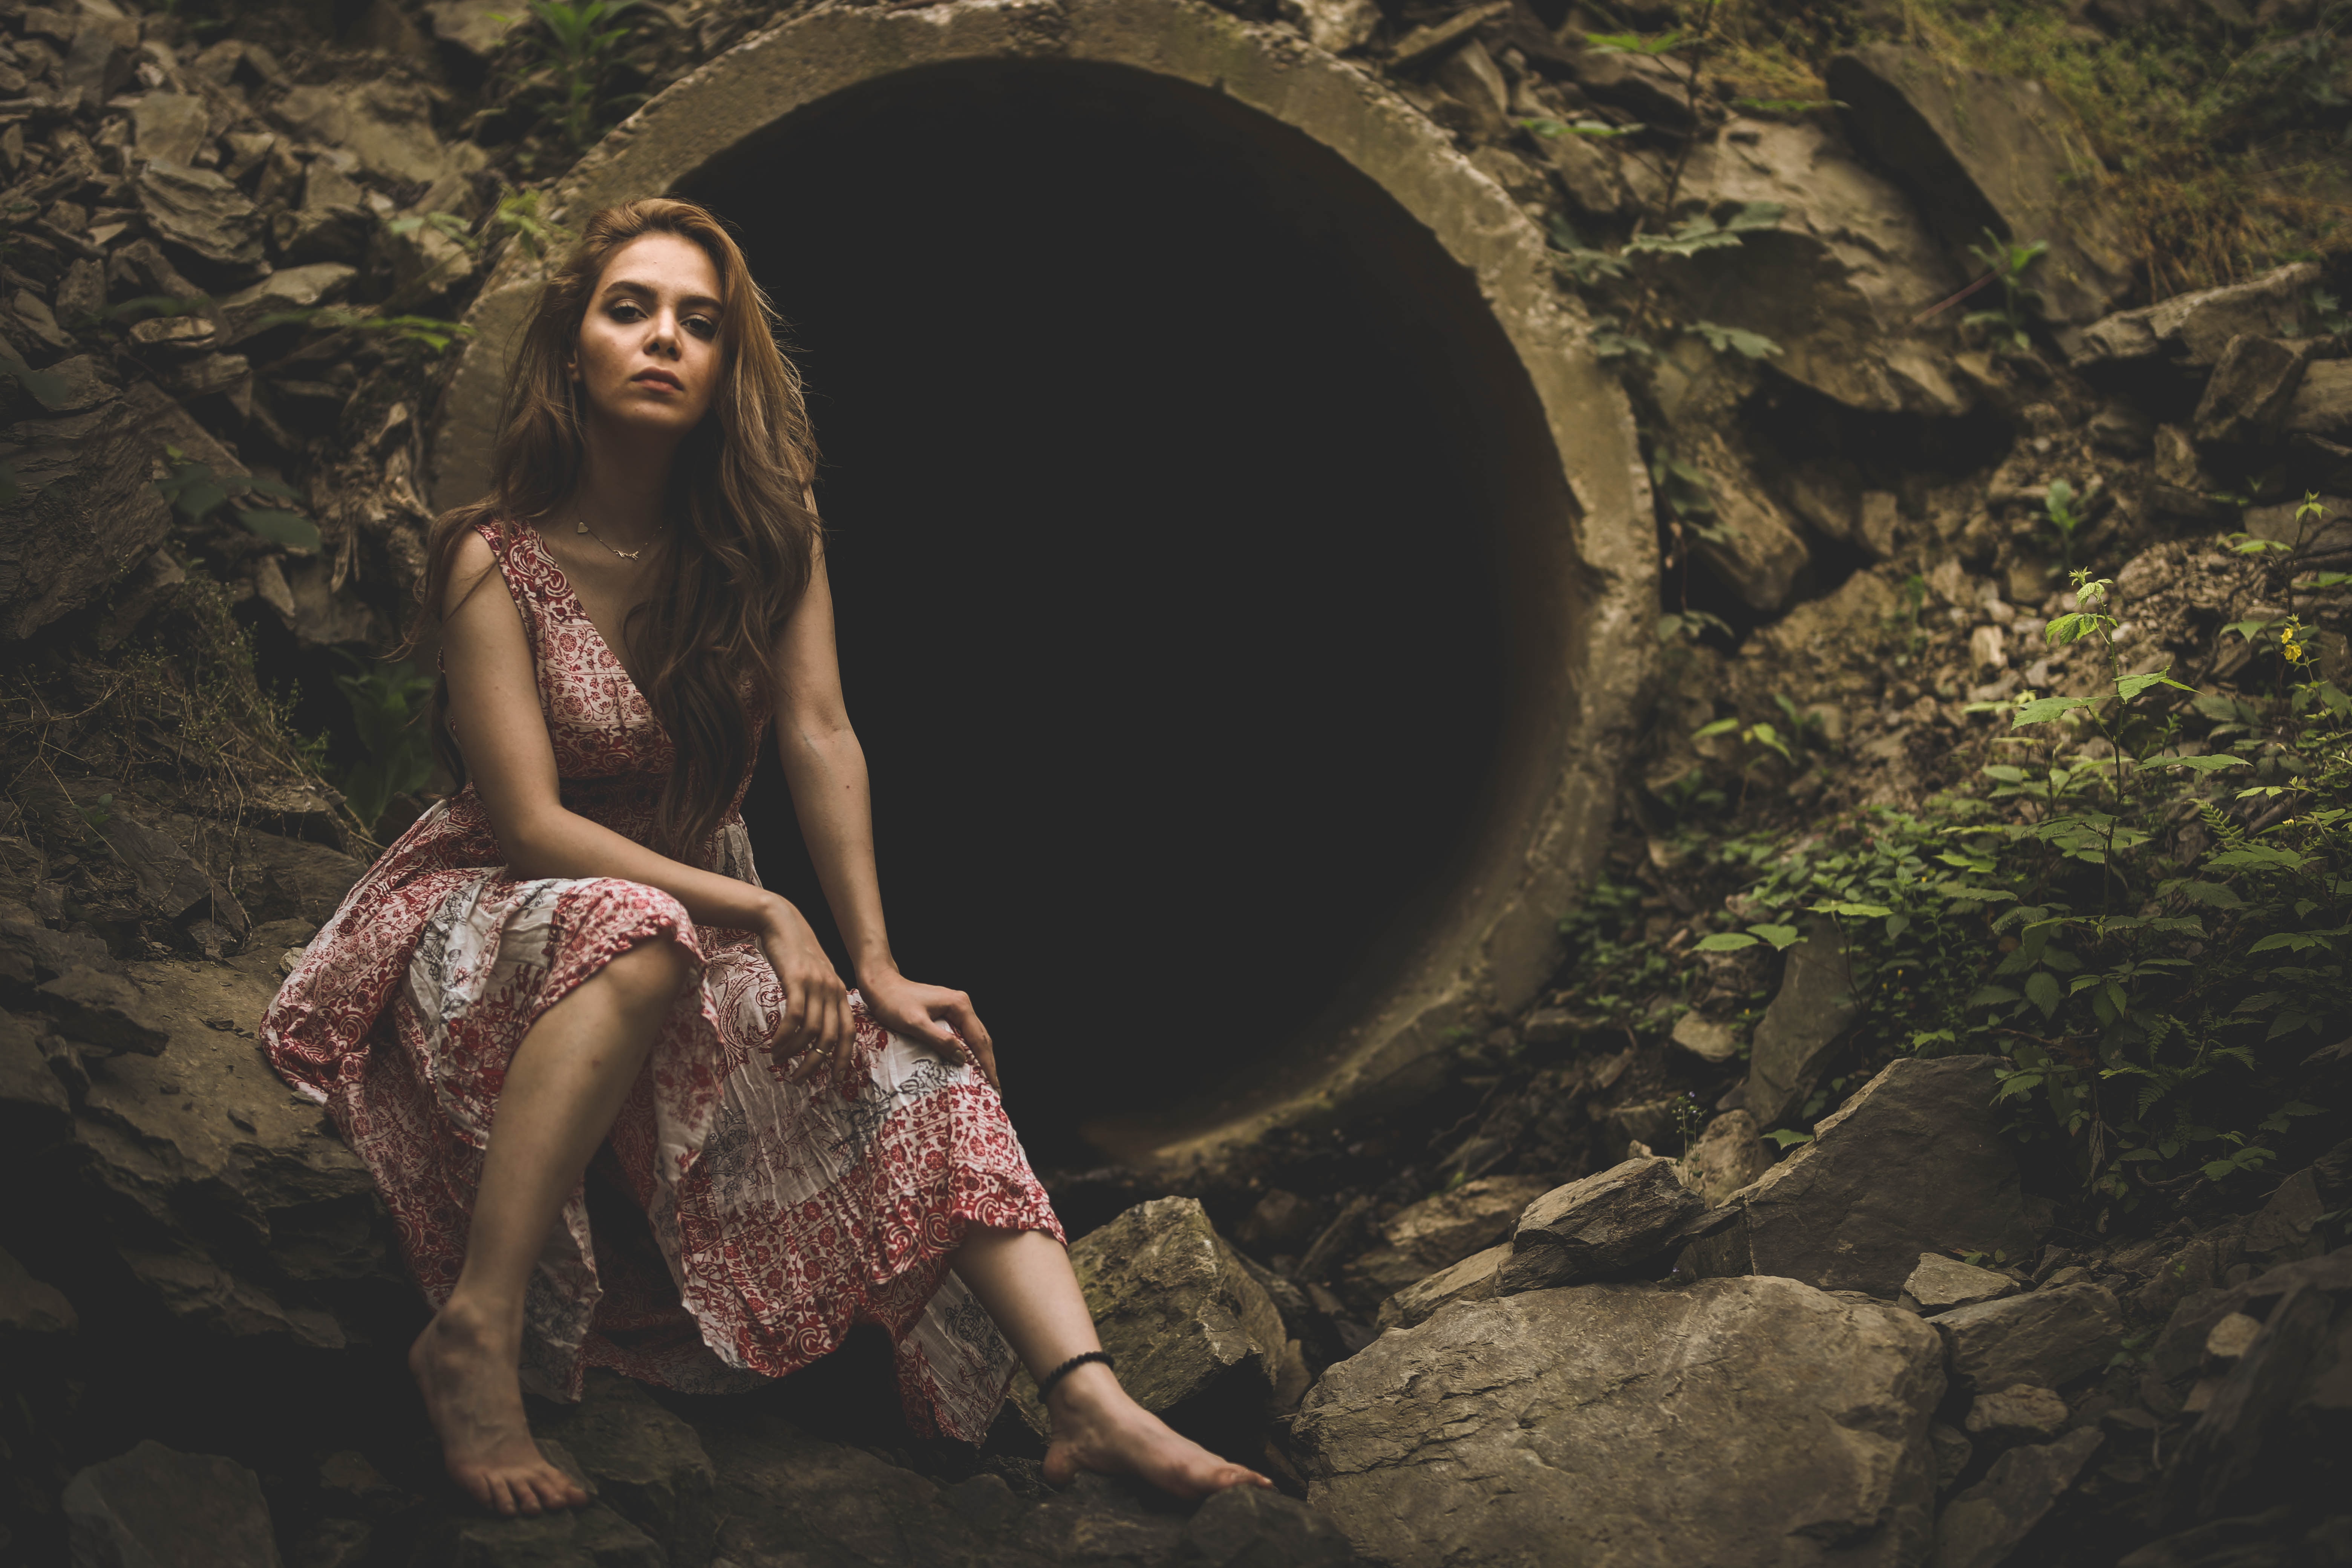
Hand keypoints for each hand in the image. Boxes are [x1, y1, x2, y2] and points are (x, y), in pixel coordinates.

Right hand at [758, 902, 851, 1083]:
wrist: (781, 921)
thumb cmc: (795, 952)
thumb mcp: (814, 977)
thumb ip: (819, 999)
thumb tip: (813, 1030)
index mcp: (839, 993)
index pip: (848, 1033)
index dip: (842, 1058)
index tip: (834, 1079)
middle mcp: (832, 991)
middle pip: (830, 1038)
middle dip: (815, 1064)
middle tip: (798, 1079)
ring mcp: (816, 985)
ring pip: (811, 1031)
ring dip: (793, 1052)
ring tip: (778, 1060)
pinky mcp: (797, 980)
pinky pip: (794, 1017)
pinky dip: (784, 1037)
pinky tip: (773, 1046)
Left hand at [859, 969, 998, 1091]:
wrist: (880, 984)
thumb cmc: (893, 1002)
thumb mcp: (915, 1024)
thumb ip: (940, 1040)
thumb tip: (963, 1058)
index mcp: (959, 1005)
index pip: (979, 1039)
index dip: (987, 1064)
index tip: (994, 1085)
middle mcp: (962, 1004)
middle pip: (982, 1037)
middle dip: (988, 1063)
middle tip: (994, 1088)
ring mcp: (955, 1006)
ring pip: (974, 1036)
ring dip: (980, 1057)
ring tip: (985, 1079)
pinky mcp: (946, 1011)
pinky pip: (963, 1033)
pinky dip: (968, 1050)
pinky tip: (968, 1063)